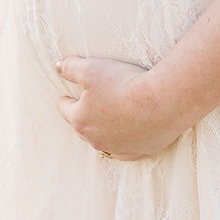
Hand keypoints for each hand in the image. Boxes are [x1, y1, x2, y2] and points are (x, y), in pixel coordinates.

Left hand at [55, 55, 182, 159]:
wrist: (161, 101)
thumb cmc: (124, 84)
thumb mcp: (91, 69)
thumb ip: (70, 68)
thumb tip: (57, 66)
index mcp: (80, 119)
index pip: (66, 109)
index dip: (66, 99)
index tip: (67, 96)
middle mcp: (95, 139)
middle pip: (83, 127)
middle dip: (84, 116)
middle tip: (91, 104)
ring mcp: (117, 149)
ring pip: (103, 141)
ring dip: (104, 131)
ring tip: (110, 118)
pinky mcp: (138, 153)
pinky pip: (125, 150)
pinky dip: (124, 141)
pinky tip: (129, 133)